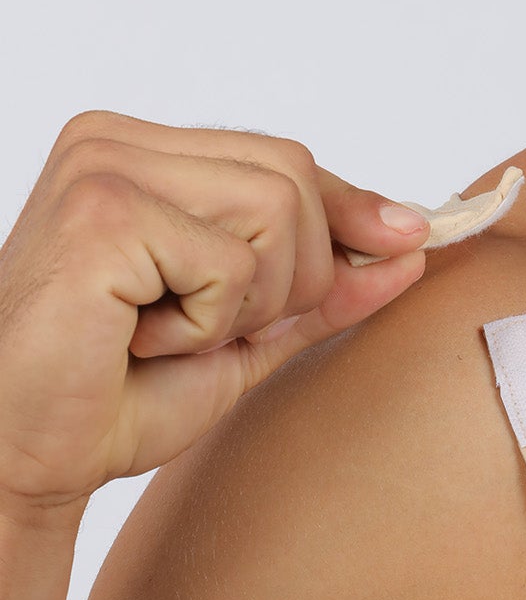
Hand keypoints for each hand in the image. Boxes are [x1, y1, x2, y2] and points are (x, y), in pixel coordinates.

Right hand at [0, 110, 430, 523]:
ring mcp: (101, 167)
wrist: (25, 458)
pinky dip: (206, 324)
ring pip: (276, 209)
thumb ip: (319, 289)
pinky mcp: (101, 212)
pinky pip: (230, 262)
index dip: (352, 208)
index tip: (409, 241)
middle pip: (293, 175)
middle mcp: (113, 141)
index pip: (285, 159)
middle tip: (212, 331)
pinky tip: (140, 341)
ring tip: (169, 333)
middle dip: (291, 274)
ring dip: (246, 302)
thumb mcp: (243, 337)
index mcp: (140, 154)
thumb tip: (413, 247)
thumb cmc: (111, 399)